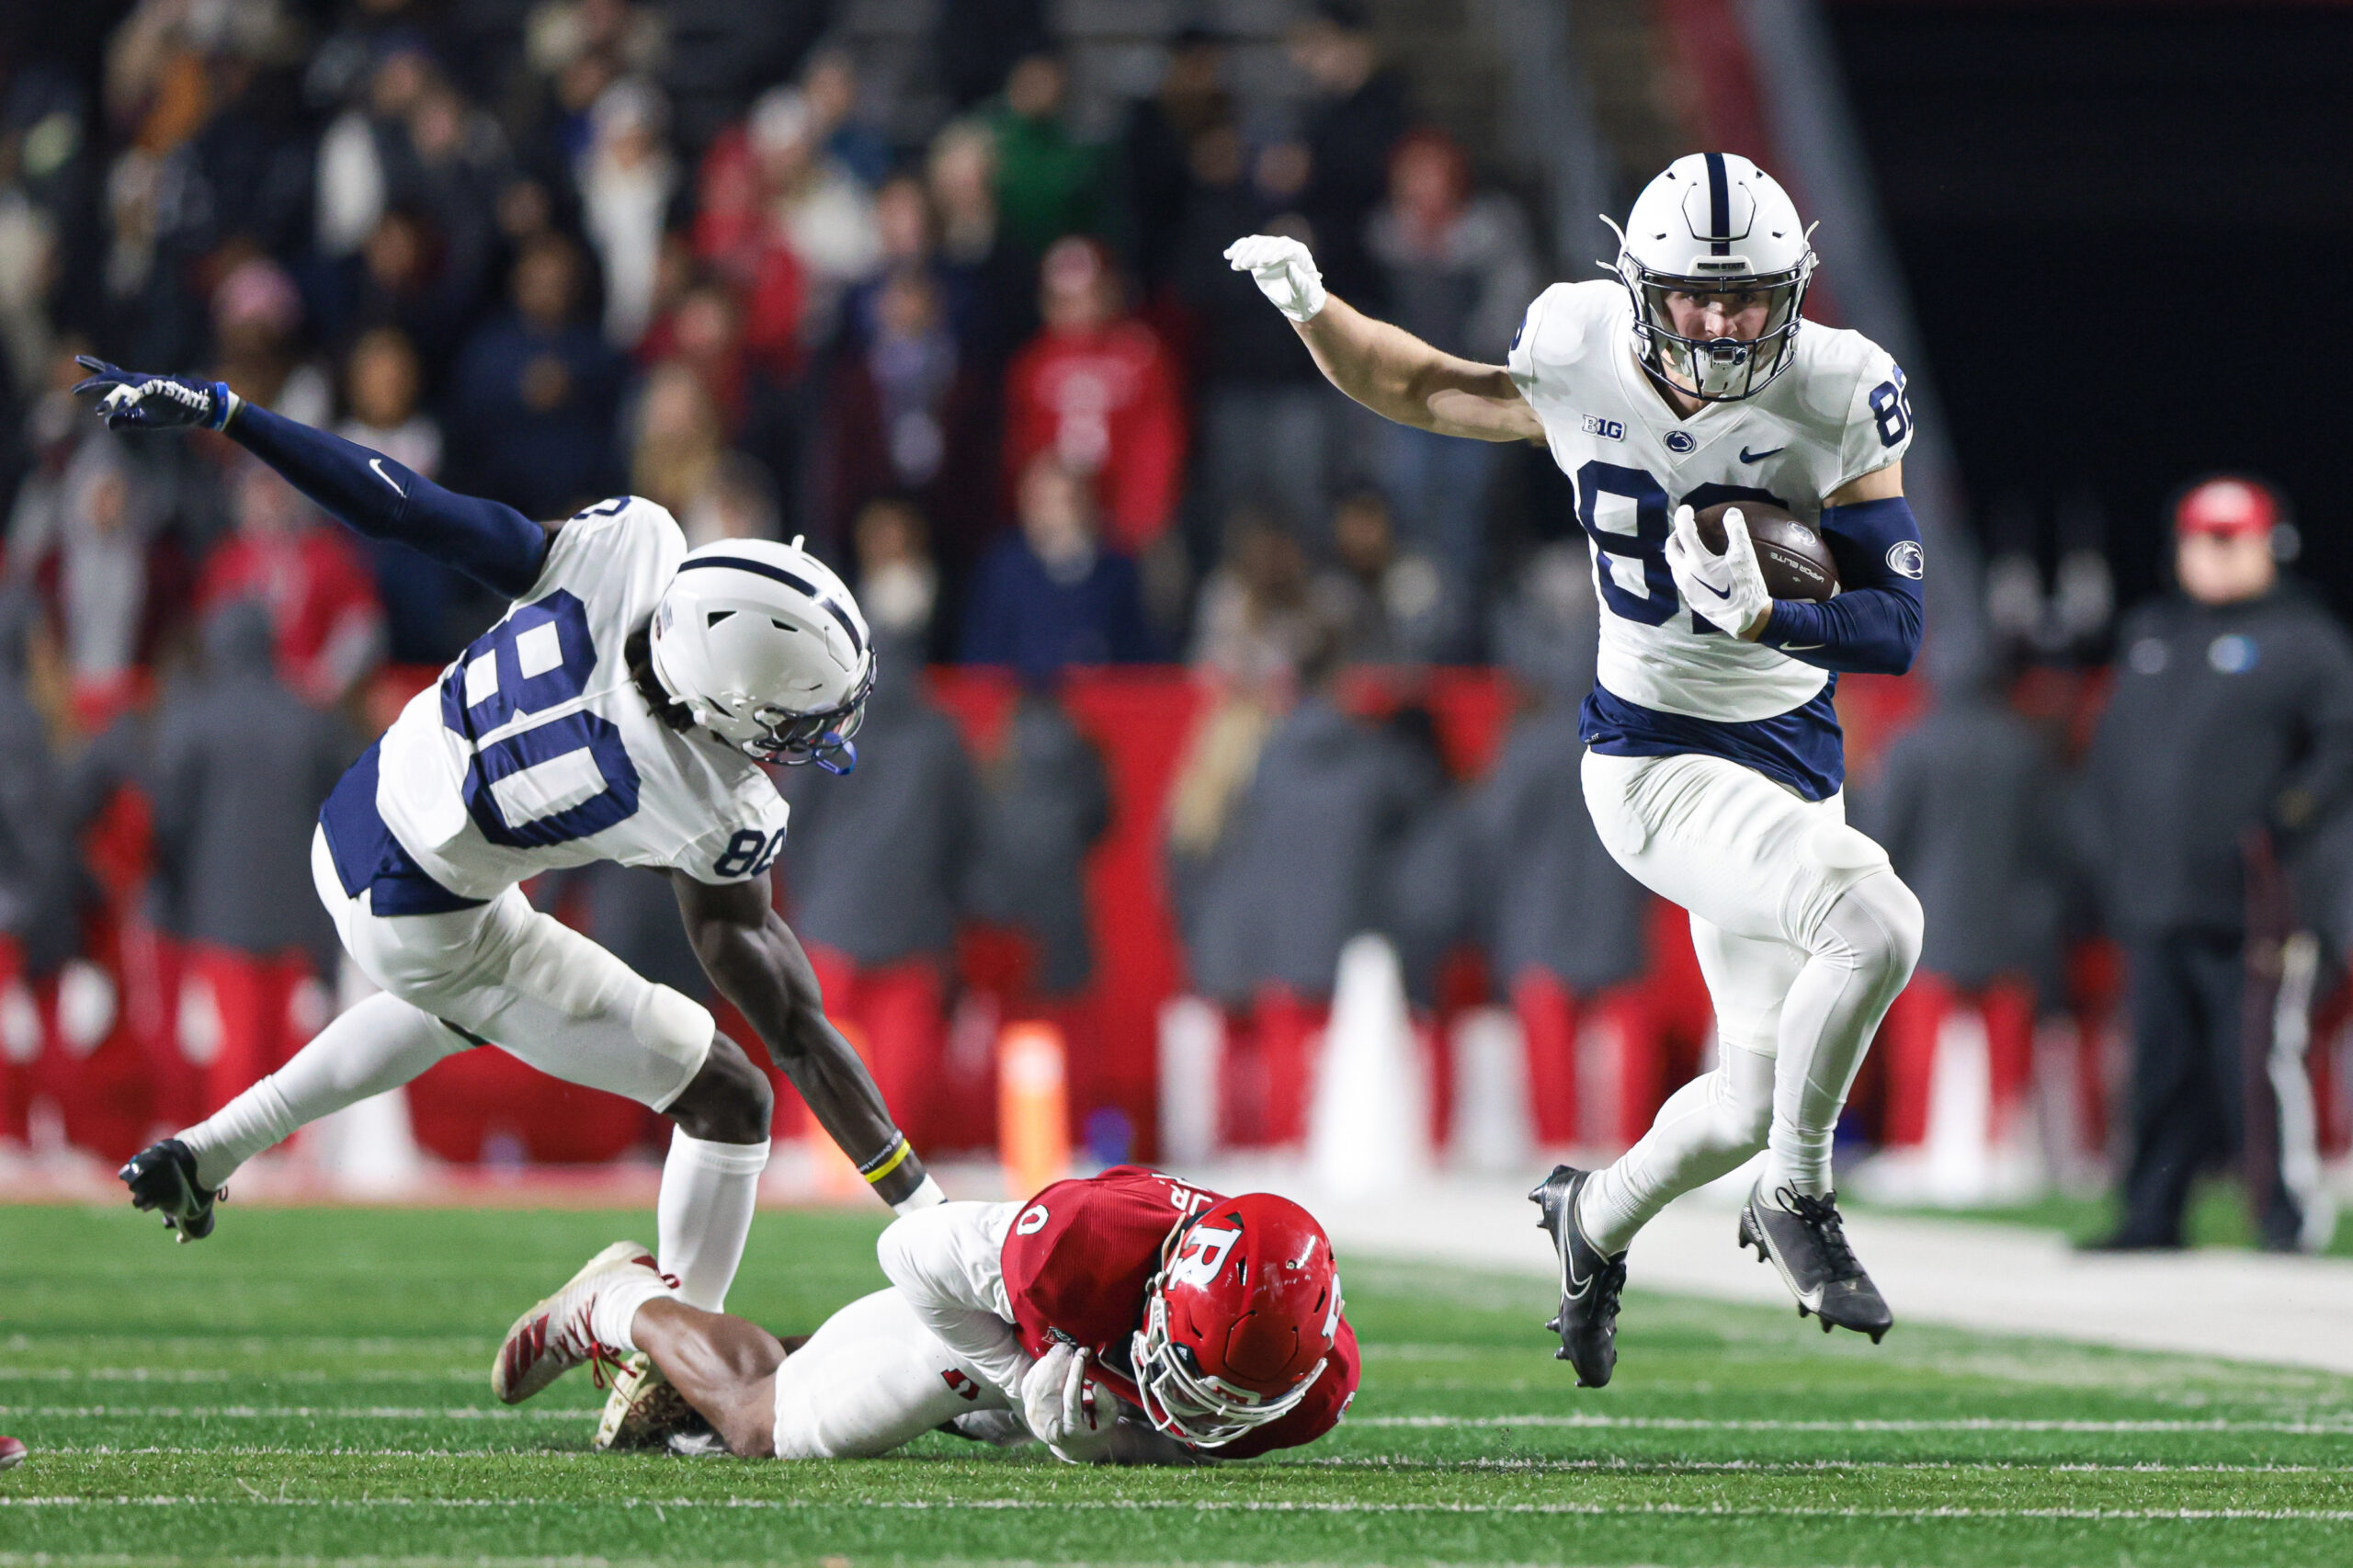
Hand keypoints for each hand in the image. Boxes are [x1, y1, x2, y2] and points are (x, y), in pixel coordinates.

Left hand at [70, 357, 236, 432]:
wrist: (202, 407)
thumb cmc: (175, 412)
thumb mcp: (146, 420)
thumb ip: (127, 420)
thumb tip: (107, 424)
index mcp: (135, 386)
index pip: (112, 373)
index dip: (94, 366)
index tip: (78, 359)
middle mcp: (139, 381)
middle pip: (111, 377)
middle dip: (93, 384)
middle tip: (75, 392)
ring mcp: (149, 384)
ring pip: (124, 386)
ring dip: (111, 399)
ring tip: (99, 410)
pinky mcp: (159, 389)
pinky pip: (140, 393)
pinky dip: (130, 399)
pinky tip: (121, 407)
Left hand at [1019, 1343, 1114, 1463]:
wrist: (1072, 1441)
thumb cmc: (1094, 1426)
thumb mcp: (1108, 1418)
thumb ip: (1106, 1402)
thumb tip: (1096, 1385)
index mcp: (1071, 1429)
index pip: (1071, 1400)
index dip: (1076, 1377)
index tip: (1080, 1357)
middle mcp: (1049, 1425)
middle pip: (1050, 1390)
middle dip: (1060, 1366)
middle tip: (1071, 1349)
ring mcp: (1035, 1417)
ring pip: (1037, 1384)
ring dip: (1049, 1364)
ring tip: (1064, 1351)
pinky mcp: (1028, 1406)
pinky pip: (1029, 1382)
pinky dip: (1039, 1368)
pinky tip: (1052, 1359)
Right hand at [1224, 234, 1327, 322]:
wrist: (1297, 300)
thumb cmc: (1304, 296)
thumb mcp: (1303, 291)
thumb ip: (1297, 279)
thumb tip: (1289, 265)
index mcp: (1299, 253)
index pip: (1285, 248)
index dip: (1272, 254)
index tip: (1261, 263)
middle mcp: (1285, 247)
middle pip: (1268, 244)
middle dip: (1255, 253)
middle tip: (1244, 265)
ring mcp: (1272, 249)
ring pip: (1255, 244)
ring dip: (1243, 252)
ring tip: (1236, 265)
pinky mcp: (1260, 255)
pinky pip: (1247, 248)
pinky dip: (1237, 250)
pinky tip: (1227, 255)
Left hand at [1666, 504, 1772, 639]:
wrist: (1746, 619)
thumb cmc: (1746, 586)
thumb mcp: (1745, 556)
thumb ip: (1737, 531)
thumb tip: (1732, 512)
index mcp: (1697, 562)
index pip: (1684, 533)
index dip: (1684, 517)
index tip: (1687, 508)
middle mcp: (1686, 575)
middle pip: (1671, 550)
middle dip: (1674, 536)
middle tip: (1683, 529)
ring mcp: (1687, 589)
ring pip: (1673, 567)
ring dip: (1677, 554)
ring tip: (1687, 547)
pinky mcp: (1692, 600)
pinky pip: (1681, 580)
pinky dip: (1683, 568)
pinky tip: (1695, 569)